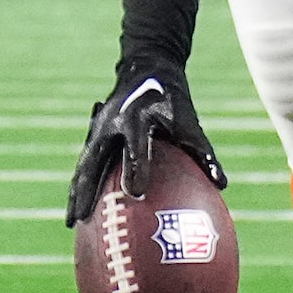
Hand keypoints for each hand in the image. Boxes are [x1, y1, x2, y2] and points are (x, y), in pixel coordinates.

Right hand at [66, 66, 223, 225]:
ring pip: (83, 165)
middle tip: (83, 218)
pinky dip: (79, 186)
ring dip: (75, 193)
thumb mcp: (189, 121)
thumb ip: (203, 152)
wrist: (145, 70)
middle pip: (94, 160)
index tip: (136, 193)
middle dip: (87, 190)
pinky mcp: (93, 135)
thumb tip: (221, 184)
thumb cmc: (173, 99)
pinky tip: (78, 211)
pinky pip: (85, 164)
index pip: (135, 145)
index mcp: (137, 117)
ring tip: (71, 222)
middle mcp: (111, 123)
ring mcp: (97, 129)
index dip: (135, 168)